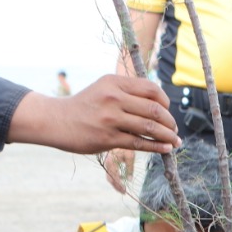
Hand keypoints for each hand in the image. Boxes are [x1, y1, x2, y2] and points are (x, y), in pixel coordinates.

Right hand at [7, 75, 179, 154]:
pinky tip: (165, 149)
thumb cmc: (86, 106)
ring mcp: (110, 119)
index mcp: (114, 82)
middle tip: (174, 129)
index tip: (168, 111)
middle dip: (170, 122)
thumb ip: (128, 92)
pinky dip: (157, 147)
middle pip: (155, 110)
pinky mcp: (107, 138)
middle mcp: (113, 98)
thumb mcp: (104, 89)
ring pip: (150, 127)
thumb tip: (160, 104)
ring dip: (168, 136)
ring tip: (174, 141)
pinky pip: (139, 143)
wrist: (57, 120)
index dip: (165, 102)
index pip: (151, 89)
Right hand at [103, 148, 135, 193]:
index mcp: (111, 162)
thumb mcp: (130, 156)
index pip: (114, 177)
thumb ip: (130, 168)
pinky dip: (115, 178)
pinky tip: (121, 180)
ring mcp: (107, 163)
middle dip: (116, 186)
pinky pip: (110, 172)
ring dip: (115, 183)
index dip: (119, 186)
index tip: (124, 191)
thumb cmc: (126, 145)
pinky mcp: (109, 162)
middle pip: (110, 179)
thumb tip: (130, 180)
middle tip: (124, 192)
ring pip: (109, 176)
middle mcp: (107, 163)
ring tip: (122, 189)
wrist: (118, 136)